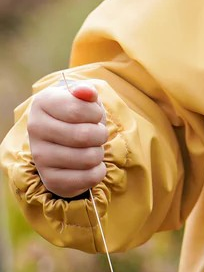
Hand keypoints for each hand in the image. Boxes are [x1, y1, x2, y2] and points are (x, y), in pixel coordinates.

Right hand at [27, 79, 107, 197]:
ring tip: (91, 148)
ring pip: (88, 158)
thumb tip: (86, 92)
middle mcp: (35, 129)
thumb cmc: (78, 114)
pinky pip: (88, 178)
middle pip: (84, 135)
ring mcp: (40, 157)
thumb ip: (87, 91)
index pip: (77, 109)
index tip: (94, 115)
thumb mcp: (83, 98)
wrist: (64, 139)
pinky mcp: (50, 179)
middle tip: (98, 133)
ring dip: (99, 152)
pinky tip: (90, 165)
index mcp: (42, 103)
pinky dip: (98, 171)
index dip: (95, 113)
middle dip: (101, 134)